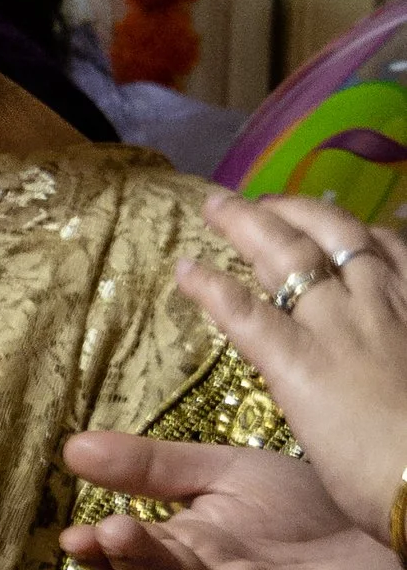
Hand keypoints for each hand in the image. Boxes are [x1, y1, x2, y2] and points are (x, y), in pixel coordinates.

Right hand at [63, 430, 406, 569]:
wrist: (391, 529)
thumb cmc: (306, 509)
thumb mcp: (227, 473)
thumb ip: (154, 468)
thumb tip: (70, 449)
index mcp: (197, 550)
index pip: (143, 550)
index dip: (109, 546)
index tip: (74, 536)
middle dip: (141, 566)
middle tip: (113, 540)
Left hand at [164, 187, 406, 537]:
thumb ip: (400, 360)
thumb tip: (393, 369)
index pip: (385, 248)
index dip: (349, 231)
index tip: (326, 224)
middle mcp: (381, 301)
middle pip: (332, 234)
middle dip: (294, 209)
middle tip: (260, 201)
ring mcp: (338, 327)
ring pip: (286, 256)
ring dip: (247, 224)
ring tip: (215, 206)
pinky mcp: (299, 364)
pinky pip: (246, 313)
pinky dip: (212, 288)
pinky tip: (185, 271)